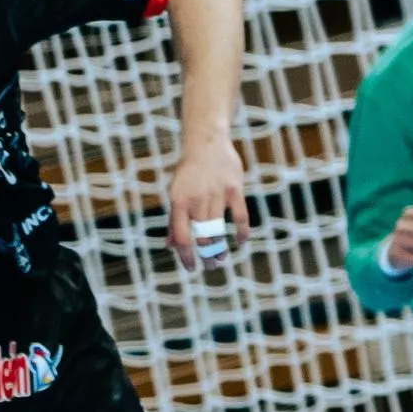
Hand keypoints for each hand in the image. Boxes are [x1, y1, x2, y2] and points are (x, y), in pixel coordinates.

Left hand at [164, 130, 244, 270]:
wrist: (206, 143)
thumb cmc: (188, 172)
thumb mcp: (175, 193)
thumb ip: (173, 220)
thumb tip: (171, 245)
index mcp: (179, 202)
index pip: (182, 236)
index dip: (186, 256)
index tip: (191, 268)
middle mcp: (197, 200)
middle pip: (203, 237)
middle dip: (207, 255)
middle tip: (211, 265)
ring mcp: (217, 194)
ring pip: (220, 229)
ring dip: (221, 247)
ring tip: (222, 258)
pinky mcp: (234, 189)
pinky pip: (241, 217)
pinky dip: (241, 232)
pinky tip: (240, 242)